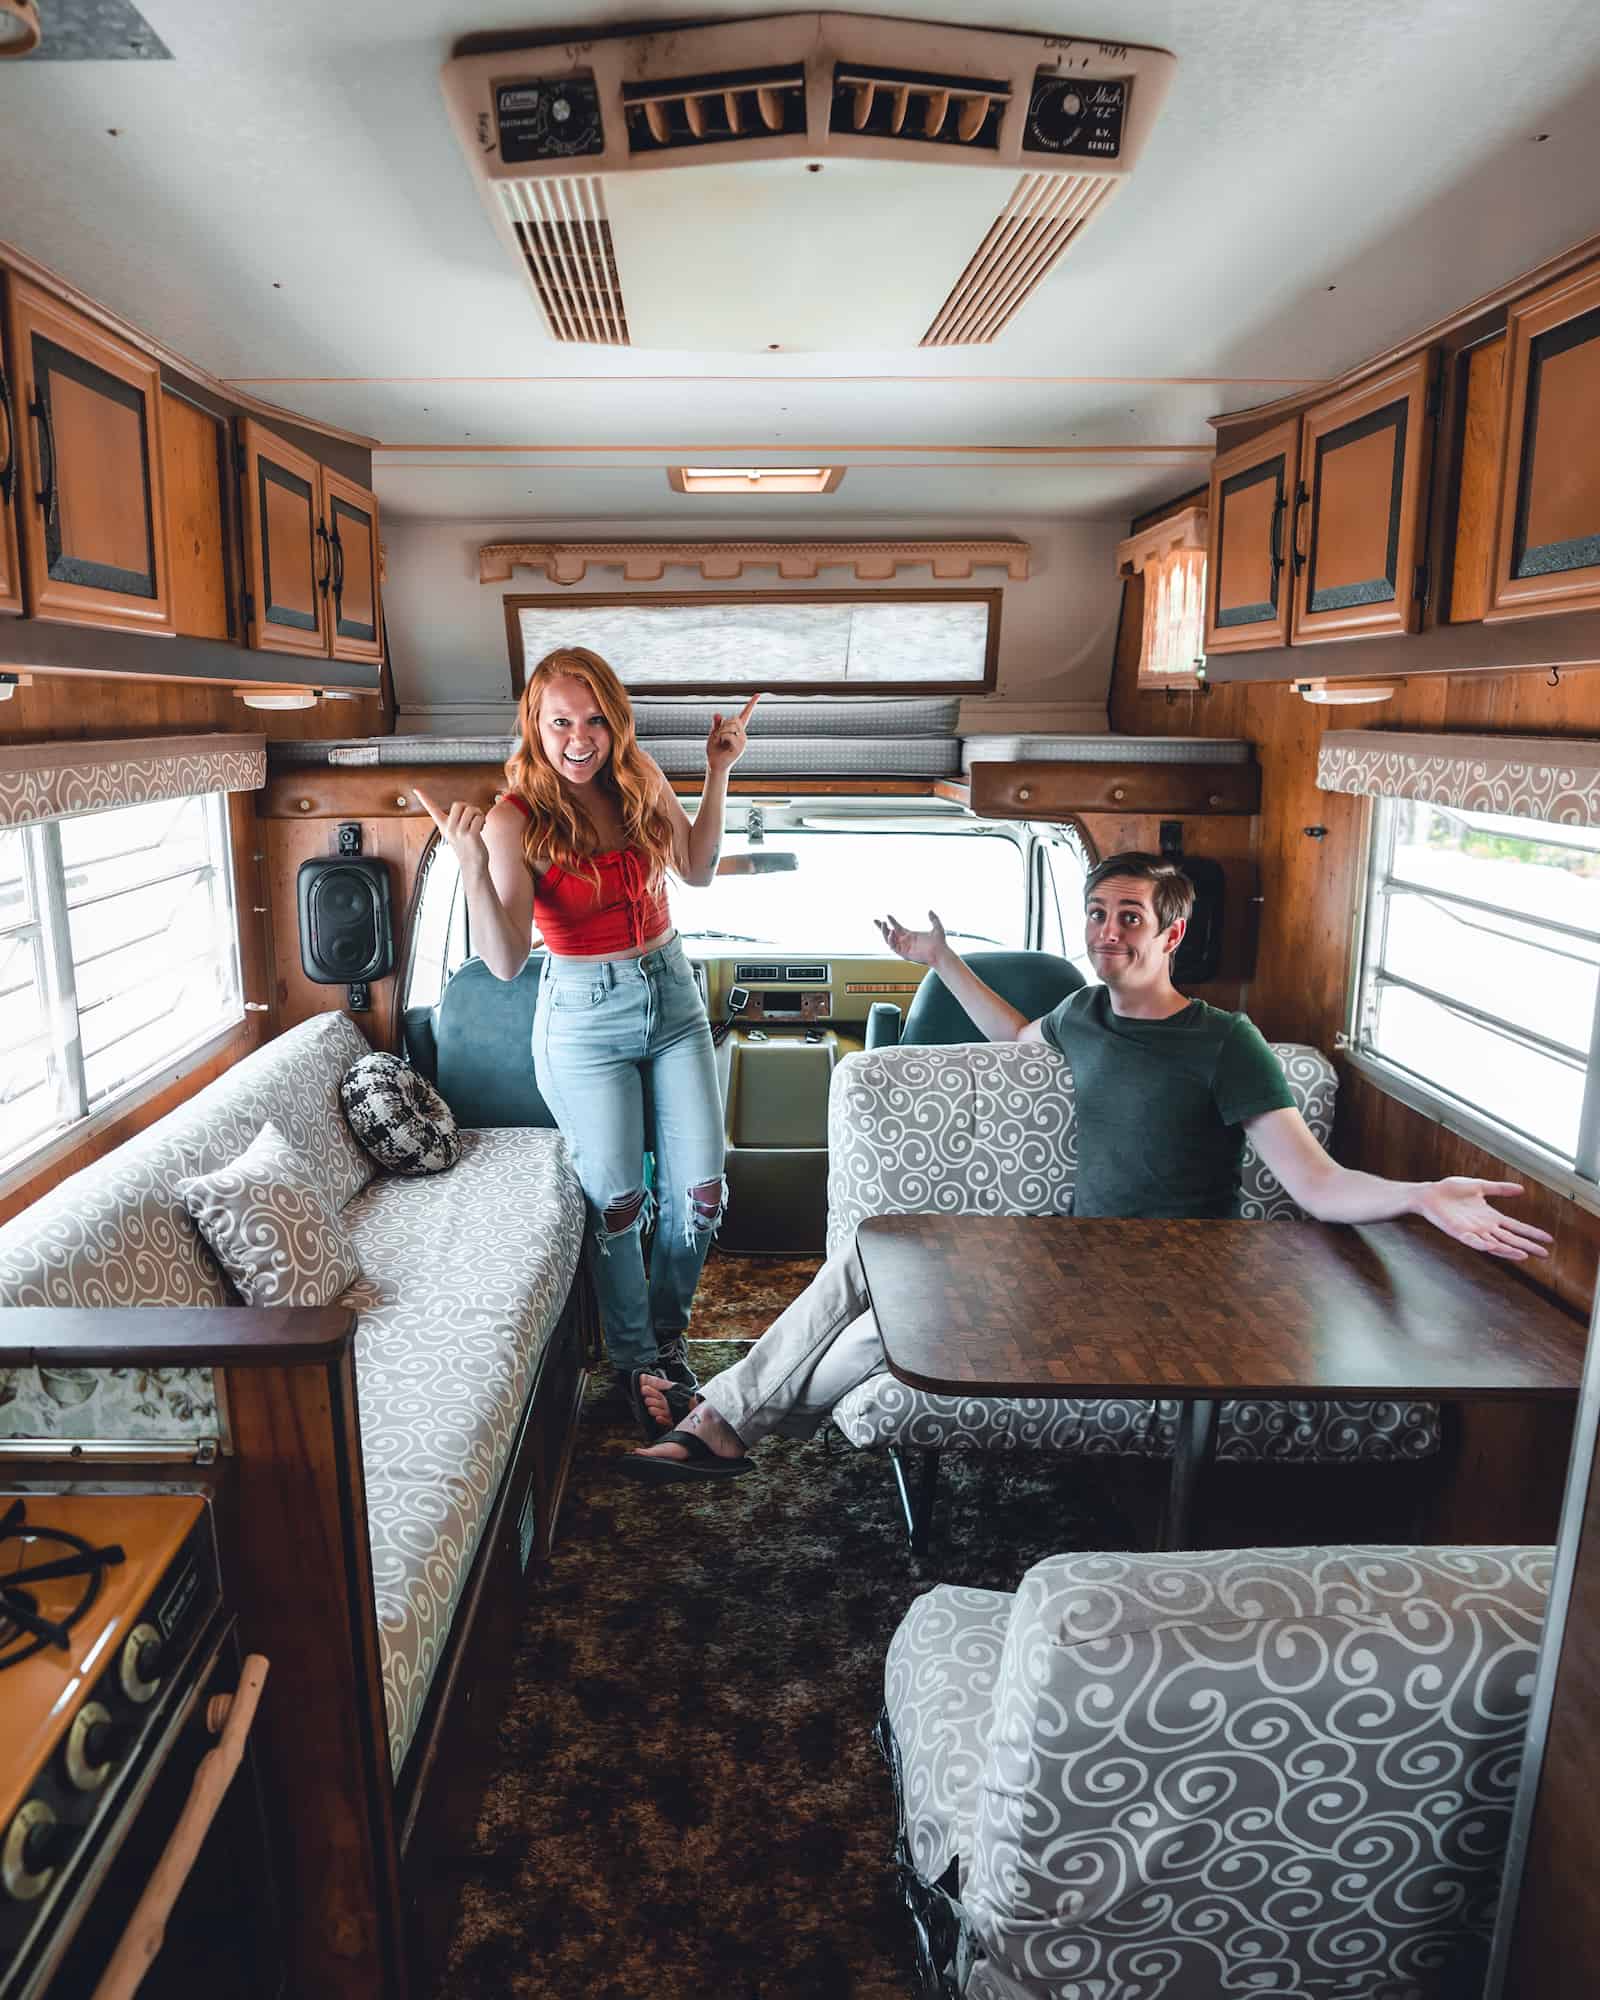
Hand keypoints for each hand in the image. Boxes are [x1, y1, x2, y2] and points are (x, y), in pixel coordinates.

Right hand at [414, 785, 490, 878]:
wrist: (472, 865)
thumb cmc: (467, 846)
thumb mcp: (457, 832)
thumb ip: (458, 819)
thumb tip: (466, 807)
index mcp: (444, 826)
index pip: (432, 809)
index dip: (424, 798)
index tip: (416, 789)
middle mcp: (449, 829)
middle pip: (458, 804)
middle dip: (468, 807)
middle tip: (472, 817)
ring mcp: (459, 832)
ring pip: (470, 809)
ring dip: (478, 813)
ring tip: (478, 823)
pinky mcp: (470, 835)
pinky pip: (478, 817)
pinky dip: (483, 820)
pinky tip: (481, 828)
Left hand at [705, 693, 760, 775]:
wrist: (714, 764)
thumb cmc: (715, 749)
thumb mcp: (714, 733)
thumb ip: (716, 723)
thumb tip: (718, 713)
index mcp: (737, 729)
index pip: (746, 714)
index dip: (752, 704)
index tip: (758, 694)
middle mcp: (742, 734)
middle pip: (733, 719)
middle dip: (723, 725)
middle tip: (719, 736)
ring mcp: (742, 741)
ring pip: (730, 726)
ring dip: (720, 732)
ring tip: (720, 742)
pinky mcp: (739, 748)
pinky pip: (728, 735)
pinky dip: (721, 738)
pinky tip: (721, 745)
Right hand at [875, 909, 946, 967]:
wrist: (940, 953)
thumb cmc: (940, 943)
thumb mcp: (937, 928)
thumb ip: (934, 919)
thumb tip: (930, 910)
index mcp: (911, 936)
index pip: (897, 928)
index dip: (892, 921)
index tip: (887, 915)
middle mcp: (905, 942)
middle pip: (889, 934)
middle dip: (881, 927)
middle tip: (875, 920)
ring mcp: (904, 948)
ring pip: (889, 940)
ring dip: (884, 932)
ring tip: (883, 924)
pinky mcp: (904, 954)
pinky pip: (893, 946)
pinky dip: (890, 940)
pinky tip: (891, 932)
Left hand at [1412, 1178, 1552, 1260]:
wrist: (1429, 1193)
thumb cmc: (1451, 1190)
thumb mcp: (1480, 1186)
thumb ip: (1500, 1189)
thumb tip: (1522, 1189)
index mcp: (1491, 1217)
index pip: (1516, 1227)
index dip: (1531, 1232)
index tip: (1548, 1239)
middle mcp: (1484, 1227)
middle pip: (1510, 1239)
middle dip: (1527, 1246)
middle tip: (1545, 1254)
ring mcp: (1472, 1231)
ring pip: (1495, 1244)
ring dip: (1509, 1250)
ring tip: (1524, 1255)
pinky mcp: (1459, 1232)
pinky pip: (1472, 1241)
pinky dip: (1482, 1244)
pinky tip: (1493, 1247)